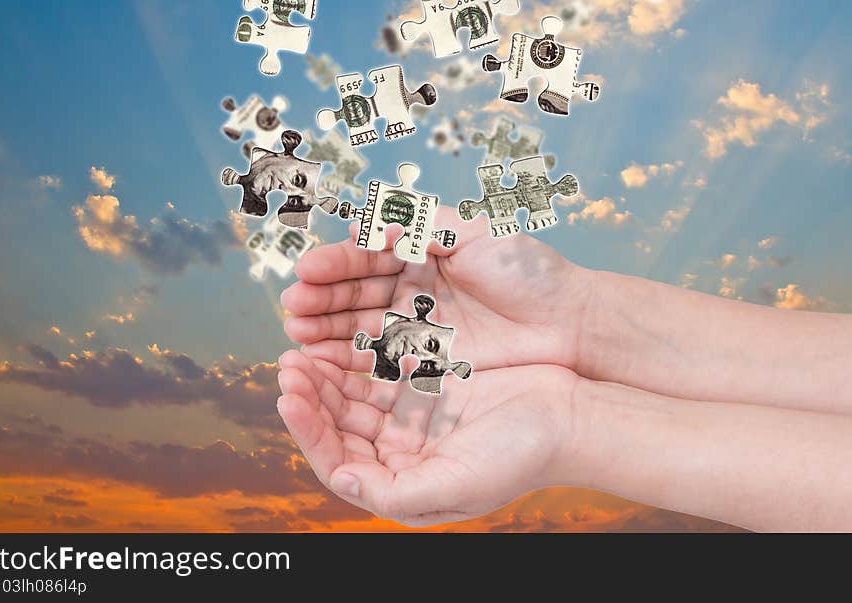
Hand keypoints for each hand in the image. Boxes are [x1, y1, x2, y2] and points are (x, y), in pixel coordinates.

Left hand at [276, 349, 578, 525]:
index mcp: (401, 469)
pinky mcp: (432, 361)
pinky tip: (344, 320)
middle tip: (289, 360)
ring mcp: (415, 395)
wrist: (572, 415)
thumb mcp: (457, 487)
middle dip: (311, 387)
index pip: (338, 453)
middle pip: (339, 411)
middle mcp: (401, 433)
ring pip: (354, 376)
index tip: (288, 396)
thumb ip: (394, 494)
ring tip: (304, 332)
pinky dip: (361, 331)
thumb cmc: (521, 457)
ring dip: (328, 356)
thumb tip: (341, 481)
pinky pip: (385, 345)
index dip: (308, 427)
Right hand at [281, 207, 593, 372]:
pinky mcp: (425, 363)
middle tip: (294, 308)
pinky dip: (349, 359)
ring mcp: (416, 327)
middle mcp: (412, 290)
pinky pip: (379, 360)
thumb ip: (420, 225)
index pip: (365, 257)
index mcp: (420, 254)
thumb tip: (367, 223)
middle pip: (354, 293)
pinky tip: (323, 359)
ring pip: (360, 327)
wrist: (569, 324)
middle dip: (321, 299)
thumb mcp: (473, 234)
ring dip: (326, 330)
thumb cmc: (526, 271)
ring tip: (297, 333)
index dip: (334, 265)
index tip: (305, 272)